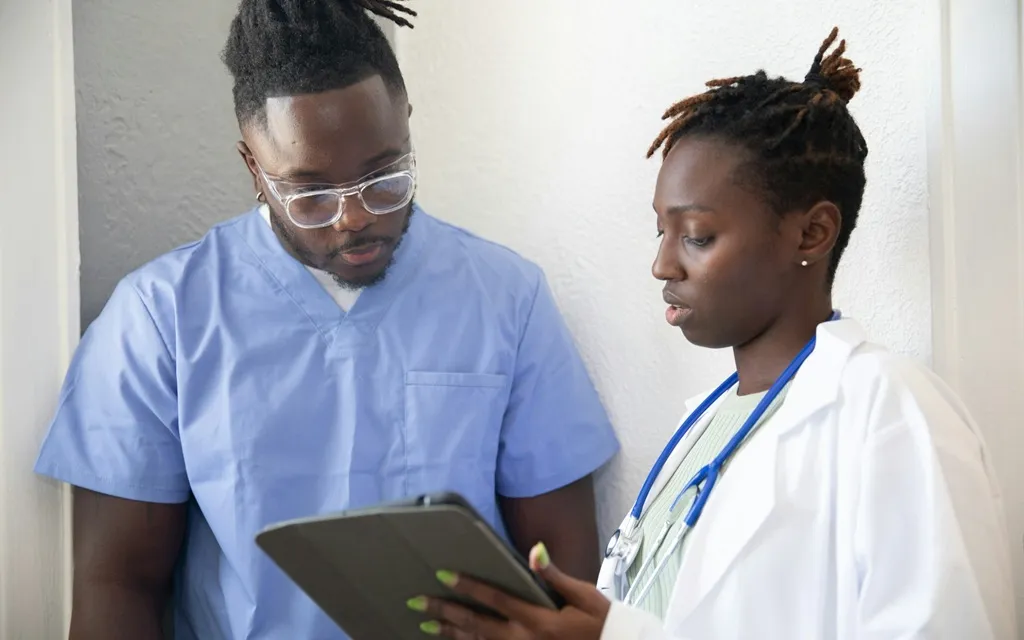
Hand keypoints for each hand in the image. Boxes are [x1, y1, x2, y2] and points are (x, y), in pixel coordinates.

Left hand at [408, 542, 609, 638]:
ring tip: (425, 626)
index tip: (443, 574)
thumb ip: (554, 575)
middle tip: (418, 603)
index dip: (467, 586)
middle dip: (445, 613)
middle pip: (476, 625)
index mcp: (538, 620)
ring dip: (451, 634)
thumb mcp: (583, 596)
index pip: (495, 599)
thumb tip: (534, 551)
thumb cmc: (601, 623)